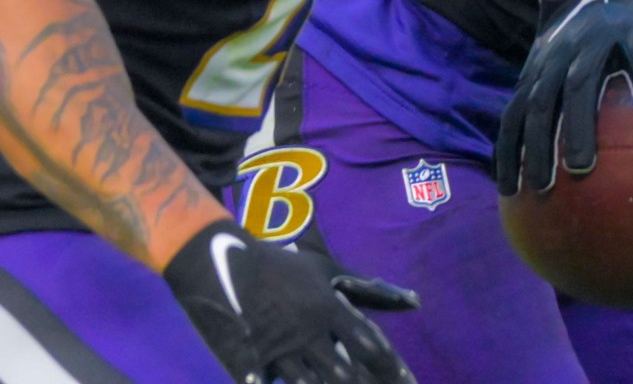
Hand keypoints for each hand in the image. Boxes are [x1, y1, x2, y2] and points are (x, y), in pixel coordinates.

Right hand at [163, 219, 416, 383]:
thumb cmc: (280, 265)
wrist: (218, 261)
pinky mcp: (247, 364)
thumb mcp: (325, 270)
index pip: (368, 343)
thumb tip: (414, 301)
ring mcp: (277, 350)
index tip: (409, 383)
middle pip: (344, 373)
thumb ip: (368, 288)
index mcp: (328, 307)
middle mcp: (307, 331)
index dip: (390, 367)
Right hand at [497, 0, 632, 193]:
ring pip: (538, 101)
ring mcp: (553, 59)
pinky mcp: (529, 74)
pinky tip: (512, 189)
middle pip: (579, 82)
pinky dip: (509, 149)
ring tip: (543, 188)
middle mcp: (589, 43)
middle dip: (578, 123)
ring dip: (537, 144)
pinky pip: (512, 114)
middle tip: (584, 167)